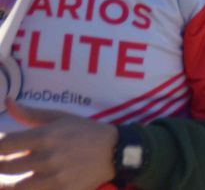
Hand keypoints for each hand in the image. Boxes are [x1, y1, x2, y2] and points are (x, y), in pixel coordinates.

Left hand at [0, 99, 116, 188]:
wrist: (114, 151)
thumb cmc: (85, 131)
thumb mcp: (60, 117)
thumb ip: (31, 114)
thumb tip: (7, 102)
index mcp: (45, 136)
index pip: (5, 144)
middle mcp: (47, 157)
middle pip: (6, 166)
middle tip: (1, 163)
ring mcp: (54, 177)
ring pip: (15, 187)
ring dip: (5, 184)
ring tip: (5, 181)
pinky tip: (26, 185)